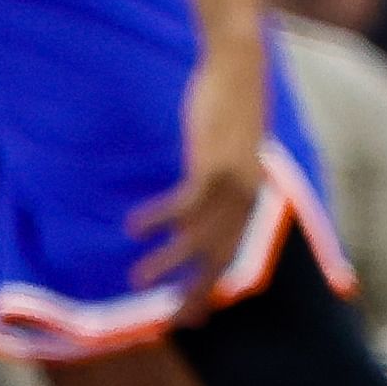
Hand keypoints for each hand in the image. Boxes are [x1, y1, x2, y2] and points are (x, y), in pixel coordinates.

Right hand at [130, 41, 272, 292]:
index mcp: (253, 195)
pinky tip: (133, 226)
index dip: (213, 286)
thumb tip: (190, 220)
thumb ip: (215, 188)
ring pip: (198, 236)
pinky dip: (158, 218)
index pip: (234, 253)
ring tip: (137, 279)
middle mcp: (248, 195)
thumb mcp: (226, 156)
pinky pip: (183, 205)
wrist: (238, 67)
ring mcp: (233, 181)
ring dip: (166, 260)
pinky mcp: (213, 165)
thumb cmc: (229, 110)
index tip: (193, 316)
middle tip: (170, 318)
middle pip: (221, 256)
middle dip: (195, 289)